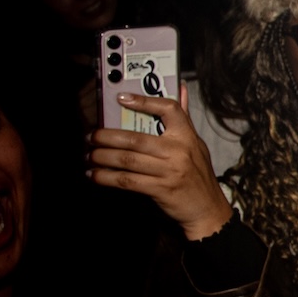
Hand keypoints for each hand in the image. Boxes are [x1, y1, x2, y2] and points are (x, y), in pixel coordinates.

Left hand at [88, 86, 232, 239]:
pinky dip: (107, 178)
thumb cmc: (198, 175)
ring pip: (127, 160)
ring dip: (102, 157)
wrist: (208, 209)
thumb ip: (183, 119)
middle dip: (107, 137)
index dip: (144, 101)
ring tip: (89, 155)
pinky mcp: (161, 189)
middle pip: (135, 139)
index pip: (168, 109)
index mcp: (187, 136)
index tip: (121, 98)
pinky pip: (127, 181)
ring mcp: (170, 171)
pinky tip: (96, 175)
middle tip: (91, 136)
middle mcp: (179, 151)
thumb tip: (179, 88)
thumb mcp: (195, 145)